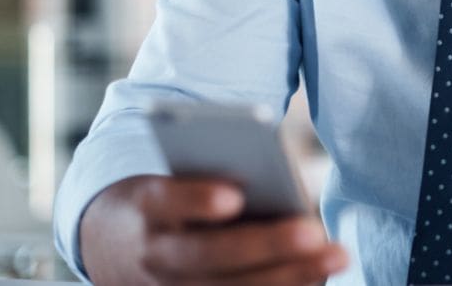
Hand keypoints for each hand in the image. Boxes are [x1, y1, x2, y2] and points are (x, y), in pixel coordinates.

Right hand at [79, 175, 348, 284]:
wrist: (114, 243)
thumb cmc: (171, 196)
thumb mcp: (180, 175)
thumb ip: (218, 176)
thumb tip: (281, 189)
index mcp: (147, 206)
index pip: (167, 201)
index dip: (197, 200)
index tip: (234, 196)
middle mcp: (155, 254)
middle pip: (209, 256)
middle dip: (265, 245)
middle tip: (313, 231)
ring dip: (289, 276)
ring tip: (337, 255)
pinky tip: (319, 277)